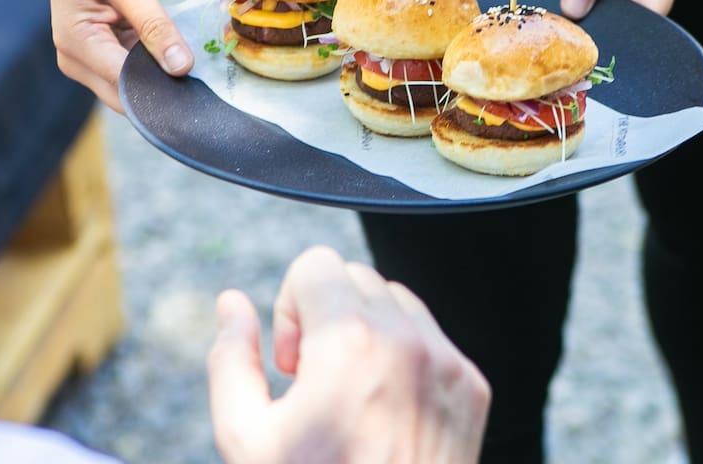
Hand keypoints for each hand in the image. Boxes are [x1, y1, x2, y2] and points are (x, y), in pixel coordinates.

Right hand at [41, 0, 192, 111]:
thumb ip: (155, 24)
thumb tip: (181, 68)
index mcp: (76, 43)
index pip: (125, 84)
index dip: (162, 90)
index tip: (202, 90)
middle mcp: (76, 60)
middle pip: (126, 95)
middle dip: (163, 90)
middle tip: (208, 84)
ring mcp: (87, 59)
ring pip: (132, 87)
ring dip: (161, 78)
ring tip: (199, 70)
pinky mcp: (102, 53)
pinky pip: (133, 70)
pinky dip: (155, 64)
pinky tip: (181, 56)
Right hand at [207, 246, 489, 463]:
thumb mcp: (244, 437)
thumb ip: (230, 359)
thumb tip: (233, 304)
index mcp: (351, 343)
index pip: (315, 264)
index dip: (288, 309)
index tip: (292, 363)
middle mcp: (408, 341)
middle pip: (354, 276)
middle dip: (325, 316)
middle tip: (315, 382)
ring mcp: (448, 363)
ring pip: (395, 300)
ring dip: (365, 329)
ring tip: (350, 394)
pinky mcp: (471, 387)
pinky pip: (429, 336)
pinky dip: (402, 355)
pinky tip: (383, 410)